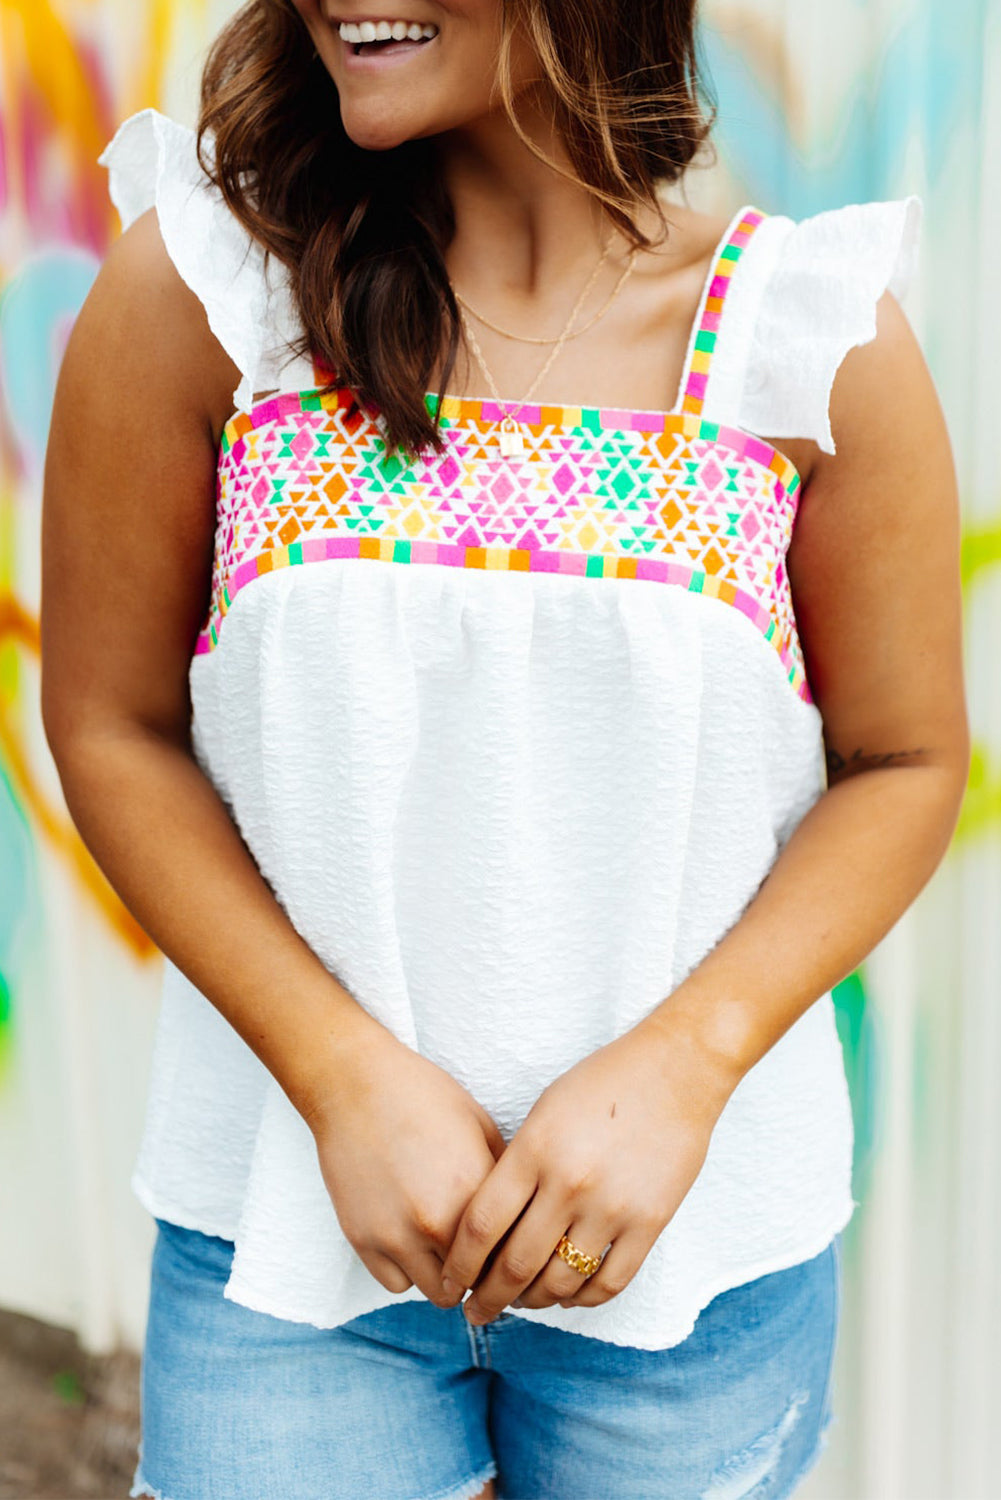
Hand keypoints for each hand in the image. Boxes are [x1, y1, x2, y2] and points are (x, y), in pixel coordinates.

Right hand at [304, 1025, 506, 1308]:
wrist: (354, 1084)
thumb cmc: (422, 1096)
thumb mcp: (480, 1127)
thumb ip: (503, 1178)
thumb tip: (525, 1214)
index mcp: (474, 1190)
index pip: (511, 1252)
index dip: (515, 1253)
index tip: (513, 1251)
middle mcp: (436, 1221)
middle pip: (479, 1282)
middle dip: (485, 1272)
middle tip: (482, 1255)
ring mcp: (396, 1235)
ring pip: (438, 1293)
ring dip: (447, 1277)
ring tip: (446, 1249)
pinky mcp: (362, 1240)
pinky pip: (397, 1283)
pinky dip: (408, 1270)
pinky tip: (412, 1241)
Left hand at [439, 1018, 736, 1323]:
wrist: (676, 1070)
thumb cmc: (601, 1084)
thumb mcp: (543, 1113)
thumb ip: (517, 1167)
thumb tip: (488, 1227)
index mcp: (535, 1150)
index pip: (482, 1225)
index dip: (459, 1264)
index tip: (449, 1282)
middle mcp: (570, 1183)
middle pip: (515, 1264)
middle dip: (487, 1297)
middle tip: (475, 1312)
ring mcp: (612, 1206)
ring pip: (560, 1281)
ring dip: (534, 1301)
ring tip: (522, 1302)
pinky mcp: (650, 1223)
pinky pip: (609, 1282)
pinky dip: (582, 1299)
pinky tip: (567, 1295)